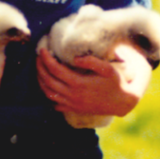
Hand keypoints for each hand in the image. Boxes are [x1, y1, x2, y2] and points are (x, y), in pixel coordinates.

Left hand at [36, 44, 151, 117]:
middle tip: (38, 57)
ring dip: (40, 81)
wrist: (121, 103)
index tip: (43, 50)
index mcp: (79, 83)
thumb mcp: (107, 69)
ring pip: (48, 93)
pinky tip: (46, 86)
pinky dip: (47, 94)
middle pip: (48, 81)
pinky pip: (54, 104)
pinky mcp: (73, 109)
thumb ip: (91, 62)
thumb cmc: (115, 83)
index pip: (55, 70)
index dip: (46, 59)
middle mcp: (73, 95)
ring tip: (39, 69)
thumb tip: (74, 58)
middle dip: (40, 68)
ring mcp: (72, 104)